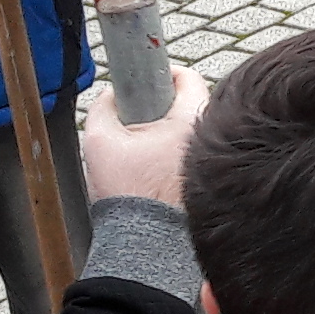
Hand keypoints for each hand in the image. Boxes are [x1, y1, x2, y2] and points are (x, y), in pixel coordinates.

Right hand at [83, 64, 209, 207]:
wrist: (145, 240)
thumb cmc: (128, 193)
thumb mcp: (100, 141)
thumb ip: (103, 108)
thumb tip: (110, 96)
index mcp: (190, 120)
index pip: (187, 77)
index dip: (164, 73)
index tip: (148, 81)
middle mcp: (210, 138)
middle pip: (190, 106)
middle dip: (164, 108)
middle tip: (140, 118)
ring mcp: (214, 162)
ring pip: (191, 134)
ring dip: (171, 135)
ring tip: (145, 150)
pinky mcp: (210, 182)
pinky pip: (194, 158)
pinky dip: (177, 158)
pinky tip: (156, 172)